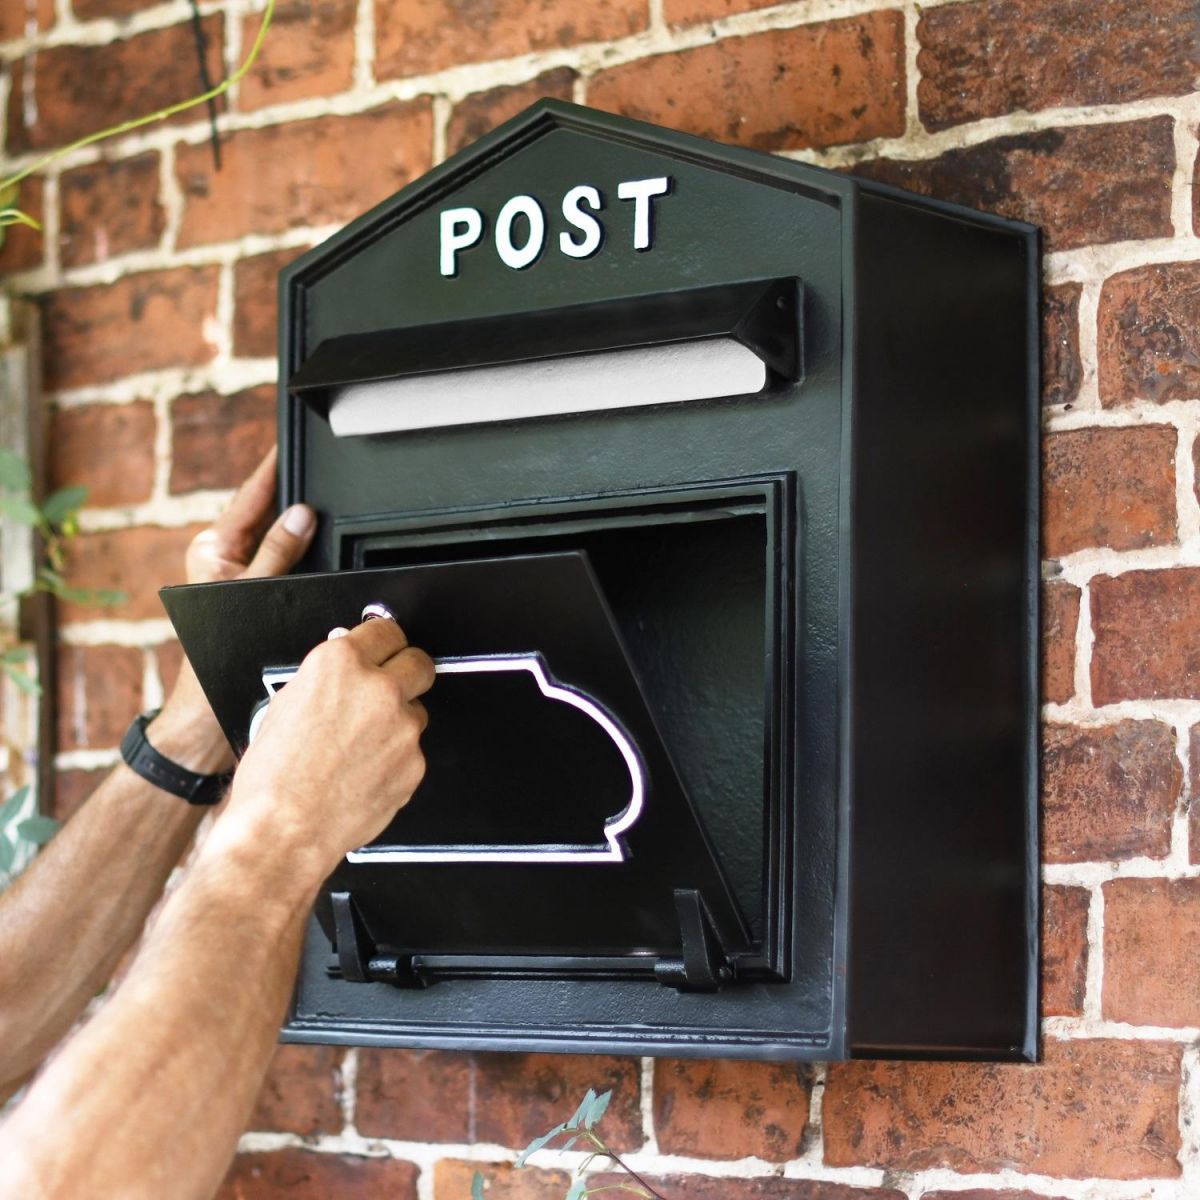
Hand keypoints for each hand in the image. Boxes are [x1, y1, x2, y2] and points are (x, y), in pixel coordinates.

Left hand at [149, 448, 316, 773]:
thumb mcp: (254, 592)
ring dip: (302, 531)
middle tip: (323, 473)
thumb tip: (300, 514)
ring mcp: (240, 575)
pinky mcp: (255, 593)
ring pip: (279, 540)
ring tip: (329, 508)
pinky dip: (305, 557)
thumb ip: (277, 551)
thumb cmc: (218, 656)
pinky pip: (286, 563)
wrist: (212, 705)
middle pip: (266, 513)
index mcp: (213, 547)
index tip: (286, 443)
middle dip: (294, 496)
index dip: (271, 468)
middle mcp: (223, 557)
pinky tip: (325, 553)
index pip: (249, 495)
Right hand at [220, 617, 434, 878]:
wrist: (283, 831)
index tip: (383, 650)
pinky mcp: (414, 763)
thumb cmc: (273, 777)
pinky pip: (412, 751)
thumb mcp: (286, 705)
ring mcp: (402, 727)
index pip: (386, 630)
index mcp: (339, 664)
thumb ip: (328, 678)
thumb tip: (349, 666)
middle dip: (406, 672)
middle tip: (390, 688)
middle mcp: (378, 689)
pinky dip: (395, 760)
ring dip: (398, 722)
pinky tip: (364, 774)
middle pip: (419, 663)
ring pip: (416, 712)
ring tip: (360, 748)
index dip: (383, 643)